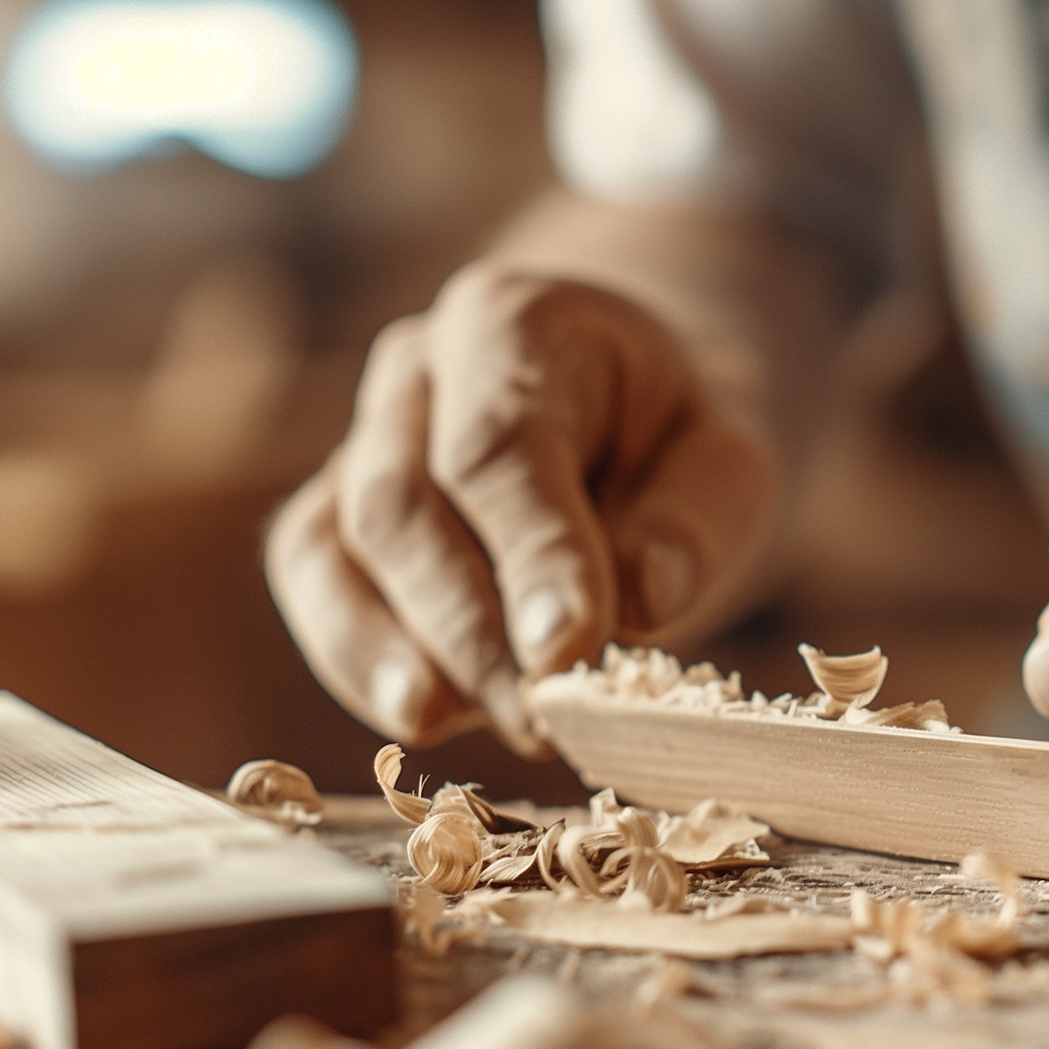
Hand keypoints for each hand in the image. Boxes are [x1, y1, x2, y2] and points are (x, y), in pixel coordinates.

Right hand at [267, 263, 777, 750]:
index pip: (500, 448)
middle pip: (402, 504)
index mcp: (514, 323)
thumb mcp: (730, 450)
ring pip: (333, 547)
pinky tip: (420, 717)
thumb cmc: (679, 434)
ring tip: (463, 725)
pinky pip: (318, 584)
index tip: (570, 651)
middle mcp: (416, 371)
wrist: (632, 409)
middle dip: (467, 628)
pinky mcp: (335, 512)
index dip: (531, 556)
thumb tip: (648, 598)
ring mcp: (362, 440)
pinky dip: (357, 659)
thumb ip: (698, 514)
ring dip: (395, 654)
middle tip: (537, 718)